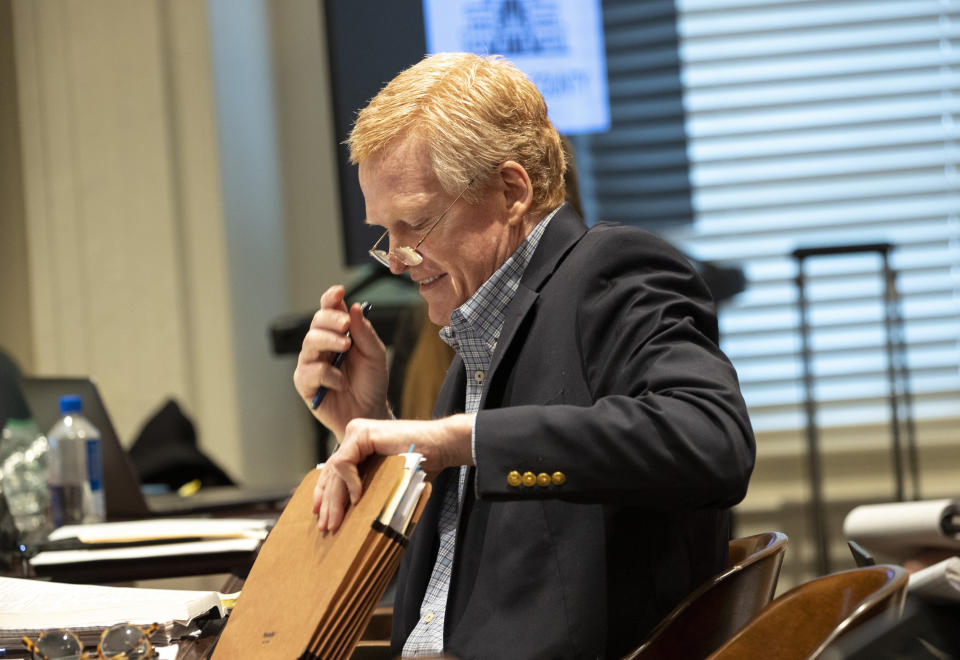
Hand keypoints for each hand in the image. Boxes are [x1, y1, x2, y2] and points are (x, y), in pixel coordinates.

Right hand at [293, 285, 389, 438]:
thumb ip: (365, 333)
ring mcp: (311, 363)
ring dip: (329, 341)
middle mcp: (321, 345)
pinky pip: (309, 371)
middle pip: (316, 322)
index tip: (339, 291)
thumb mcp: (376, 355)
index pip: (329, 310)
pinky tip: (341, 382)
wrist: (370, 412)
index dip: (331, 298)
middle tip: (346, 325)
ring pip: (310, 342)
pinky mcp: (306, 384)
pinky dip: (327, 374)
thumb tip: (353, 308)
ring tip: (346, 347)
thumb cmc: (372, 383)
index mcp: (338, 334)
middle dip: (331, 320)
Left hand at [313, 414, 473, 531]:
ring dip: (335, 499)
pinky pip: (345, 463)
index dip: (325, 494)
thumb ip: (369, 486)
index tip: (321, 514)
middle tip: (326, 525)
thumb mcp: (388, 479)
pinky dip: (349, 483)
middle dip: (328, 502)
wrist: (442, 445)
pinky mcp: (362, 433)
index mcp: (359, 445)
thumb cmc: (422, 463)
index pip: (334, 471)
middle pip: (332, 473)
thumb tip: (351, 511)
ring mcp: (357, 432)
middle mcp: (354, 435)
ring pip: (335, 470)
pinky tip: (356, 499)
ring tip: (335, 520)